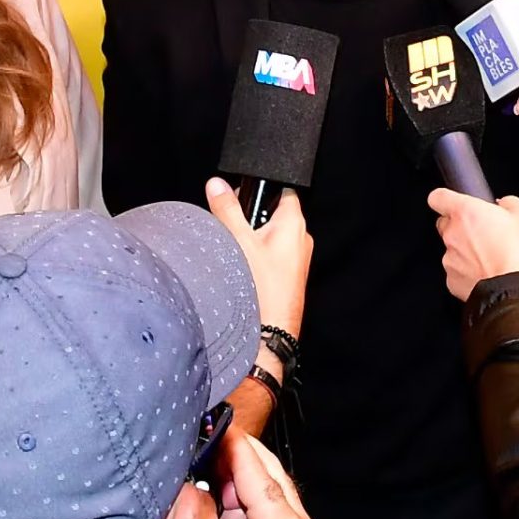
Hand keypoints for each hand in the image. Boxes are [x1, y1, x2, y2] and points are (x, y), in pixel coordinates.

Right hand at [161, 432, 316, 518]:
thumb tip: (192, 485)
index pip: (257, 470)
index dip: (233, 444)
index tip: (216, 423)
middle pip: (270, 476)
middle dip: (238, 459)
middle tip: (206, 446)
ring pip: (270, 495)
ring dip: (241, 484)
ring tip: (206, 478)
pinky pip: (271, 516)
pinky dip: (247, 507)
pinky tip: (222, 508)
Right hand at [205, 178, 311, 337]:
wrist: (268, 334)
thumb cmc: (260, 287)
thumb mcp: (237, 240)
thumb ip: (227, 208)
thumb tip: (217, 184)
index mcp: (294, 223)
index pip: (283, 190)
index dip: (262, 188)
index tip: (242, 195)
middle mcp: (300, 240)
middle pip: (274, 214)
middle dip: (252, 217)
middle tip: (233, 227)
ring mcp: (297, 261)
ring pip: (272, 238)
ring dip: (253, 240)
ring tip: (236, 251)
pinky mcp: (290, 279)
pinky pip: (273, 258)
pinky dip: (258, 257)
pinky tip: (243, 269)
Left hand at [427, 189, 518, 300]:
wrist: (514, 293)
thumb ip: (510, 205)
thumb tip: (505, 204)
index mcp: (466, 212)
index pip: (438, 197)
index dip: (445, 198)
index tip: (455, 202)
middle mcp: (452, 234)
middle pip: (444, 223)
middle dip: (459, 226)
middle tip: (482, 231)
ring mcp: (450, 259)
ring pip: (452, 249)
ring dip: (466, 251)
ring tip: (490, 257)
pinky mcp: (452, 281)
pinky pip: (456, 271)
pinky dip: (467, 271)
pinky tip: (487, 273)